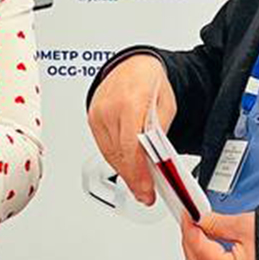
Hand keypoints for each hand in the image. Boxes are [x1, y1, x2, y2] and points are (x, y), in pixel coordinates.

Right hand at [87, 54, 176, 204]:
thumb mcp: (166, 105)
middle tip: (145, 194)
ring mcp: (97, 114)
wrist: (131, 65)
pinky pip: (103, 147)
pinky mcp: (92, 119)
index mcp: (131, 101)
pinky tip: (126, 169)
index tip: (146, 190)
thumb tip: (158, 161)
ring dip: (124, 172)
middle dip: (133, 179)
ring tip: (138, 185)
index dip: (138, 173)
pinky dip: (115, 160)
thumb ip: (160, 132)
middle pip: (119, 154)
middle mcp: (109, 108)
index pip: (131, 146)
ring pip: (109, 154)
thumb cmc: (149, 81)